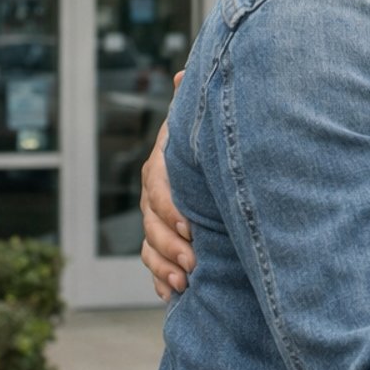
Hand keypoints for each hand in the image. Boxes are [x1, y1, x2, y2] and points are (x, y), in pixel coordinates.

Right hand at [140, 70, 194, 298]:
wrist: (221, 169)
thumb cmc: (212, 145)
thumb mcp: (204, 127)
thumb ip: (193, 105)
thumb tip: (183, 73)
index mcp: (162, 166)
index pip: (158, 189)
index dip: (171, 210)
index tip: (191, 229)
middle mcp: (154, 194)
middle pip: (151, 224)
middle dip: (170, 246)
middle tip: (195, 262)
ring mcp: (156, 220)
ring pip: (149, 247)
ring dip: (165, 267)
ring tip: (186, 282)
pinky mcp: (163, 243)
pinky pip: (152, 264)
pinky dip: (160, 281)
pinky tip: (172, 295)